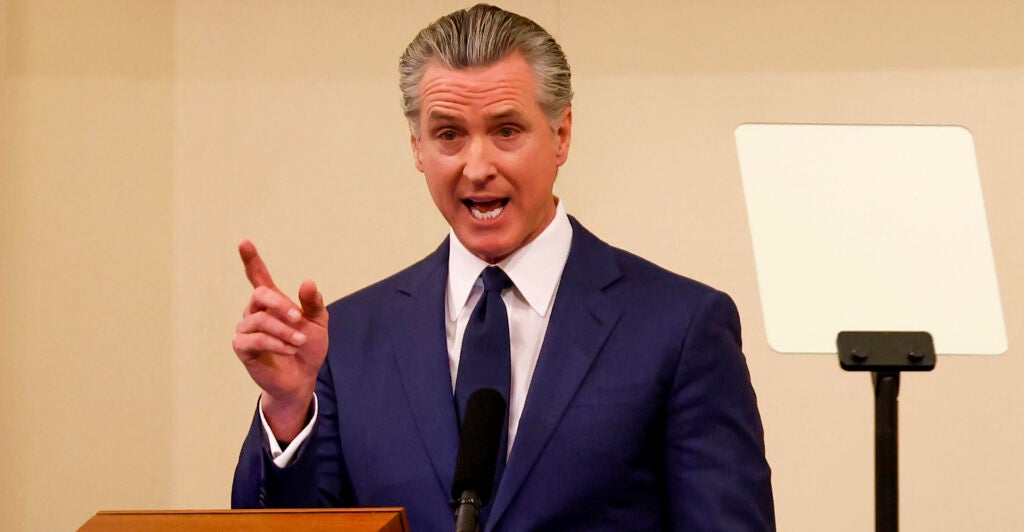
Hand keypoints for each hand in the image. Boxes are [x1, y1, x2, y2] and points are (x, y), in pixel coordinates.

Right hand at [232, 240, 328, 440]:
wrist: (302, 378)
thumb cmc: (308, 348)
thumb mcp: (318, 323)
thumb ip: (313, 303)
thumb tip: (308, 282)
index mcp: (272, 302)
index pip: (257, 276)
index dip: (251, 260)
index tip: (244, 242)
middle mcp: (255, 312)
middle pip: (260, 295)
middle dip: (281, 305)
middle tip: (299, 318)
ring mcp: (246, 329)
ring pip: (260, 320)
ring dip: (284, 330)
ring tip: (299, 341)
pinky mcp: (242, 348)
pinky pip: (255, 339)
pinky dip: (276, 343)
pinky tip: (289, 350)